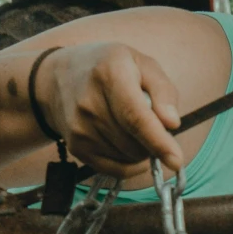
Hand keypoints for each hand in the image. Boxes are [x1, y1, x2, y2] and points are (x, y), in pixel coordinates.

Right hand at [31, 43, 183, 173]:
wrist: (56, 79)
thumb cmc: (108, 68)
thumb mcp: (141, 63)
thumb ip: (163, 90)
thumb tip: (172, 123)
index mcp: (109, 74)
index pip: (135, 117)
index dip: (158, 141)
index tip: (176, 160)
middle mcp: (89, 104)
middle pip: (136, 142)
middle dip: (155, 140)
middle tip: (150, 119)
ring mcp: (80, 129)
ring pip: (129, 158)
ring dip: (142, 150)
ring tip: (130, 125)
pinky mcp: (77, 148)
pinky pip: (117, 170)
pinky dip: (131, 163)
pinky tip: (127, 143)